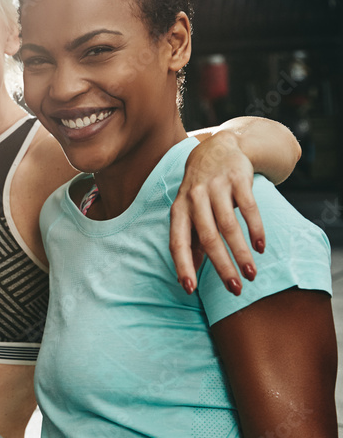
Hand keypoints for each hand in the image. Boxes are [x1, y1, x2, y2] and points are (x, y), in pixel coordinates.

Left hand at [170, 132, 264, 295]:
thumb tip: (188, 275)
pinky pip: (249, 208)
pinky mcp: (238, 179)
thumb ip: (190, 242)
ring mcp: (216, 187)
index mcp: (178, 210)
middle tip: (235, 289)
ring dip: (241, 253)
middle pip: (208, 238)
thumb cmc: (199, 191)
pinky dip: (256, 229)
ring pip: (229, 226)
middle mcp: (194, 199)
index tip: (190, 289)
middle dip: (222, 266)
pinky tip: (261, 247)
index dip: (182, 266)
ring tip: (251, 274)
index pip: (177, 242)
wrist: (216, 148)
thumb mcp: (188, 213)